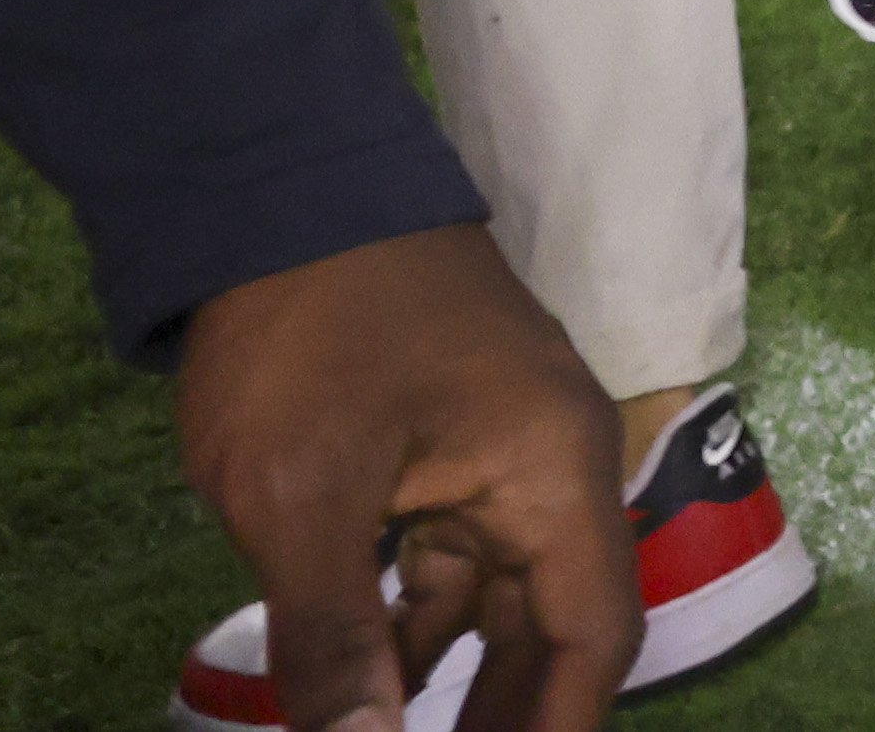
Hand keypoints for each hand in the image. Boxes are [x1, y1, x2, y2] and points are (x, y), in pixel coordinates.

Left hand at [170, 226, 625, 731]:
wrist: (282, 196)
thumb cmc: (313, 340)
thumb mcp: (303, 498)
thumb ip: (335, 638)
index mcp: (553, 470)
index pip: (592, 629)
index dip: (561, 722)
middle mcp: (551, 465)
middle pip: (555, 620)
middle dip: (511, 713)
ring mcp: (501, 451)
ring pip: (497, 595)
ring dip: (458, 680)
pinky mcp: (448, 446)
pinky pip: (448, 559)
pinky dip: (415, 627)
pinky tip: (373, 681)